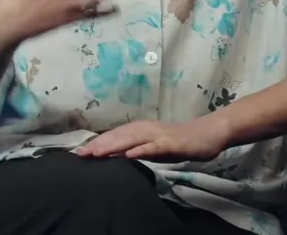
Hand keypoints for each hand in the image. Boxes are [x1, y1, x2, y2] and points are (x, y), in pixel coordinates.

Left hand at [75, 117, 231, 161]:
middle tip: (80, 154)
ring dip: (112, 146)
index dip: (97, 144)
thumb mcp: (152, 148)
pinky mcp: (169, 143)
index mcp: (139, 129)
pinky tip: (128, 155)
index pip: (114, 137)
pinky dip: (140, 150)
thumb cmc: (178, 142)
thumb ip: (136, 150)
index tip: (80, 152)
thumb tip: (117, 156)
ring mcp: (156, 135)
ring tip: (96, 153)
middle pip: (118, 137)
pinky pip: (152, 147)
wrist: (205, 134)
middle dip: (98, 145)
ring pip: (131, 140)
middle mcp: (144, 129)